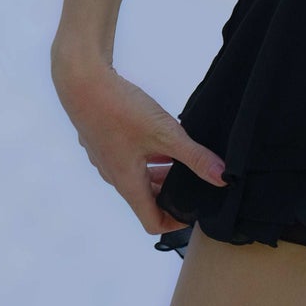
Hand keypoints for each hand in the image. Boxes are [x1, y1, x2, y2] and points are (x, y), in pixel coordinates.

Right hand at [51, 50, 227, 236]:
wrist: (82, 82)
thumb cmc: (119, 110)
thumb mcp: (165, 134)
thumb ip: (194, 156)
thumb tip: (222, 177)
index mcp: (128, 183)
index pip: (152, 223)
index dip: (176, 222)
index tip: (195, 209)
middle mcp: (115, 175)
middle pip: (147, 199)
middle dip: (172, 194)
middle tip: (196, 181)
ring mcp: (107, 157)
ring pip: (138, 176)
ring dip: (161, 173)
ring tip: (183, 158)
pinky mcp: (104, 139)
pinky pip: (130, 158)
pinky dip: (149, 155)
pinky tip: (162, 136)